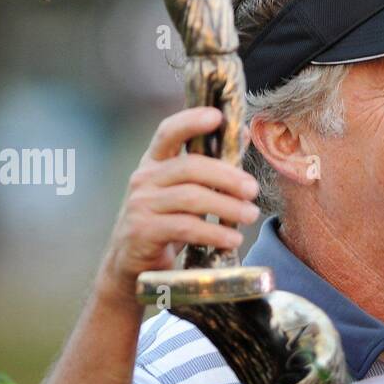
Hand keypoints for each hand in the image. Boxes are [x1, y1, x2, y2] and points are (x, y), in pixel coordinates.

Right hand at [95, 107, 258, 305]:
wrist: (131, 266)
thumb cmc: (165, 224)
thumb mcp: (185, 194)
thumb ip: (210, 168)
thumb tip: (243, 135)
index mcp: (153, 163)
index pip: (168, 133)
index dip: (191, 121)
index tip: (217, 116)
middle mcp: (143, 179)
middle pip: (189, 167)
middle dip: (226, 176)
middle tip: (252, 189)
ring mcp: (140, 205)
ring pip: (191, 197)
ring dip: (227, 206)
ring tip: (251, 215)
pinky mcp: (143, 231)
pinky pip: (185, 227)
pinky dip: (214, 233)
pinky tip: (233, 239)